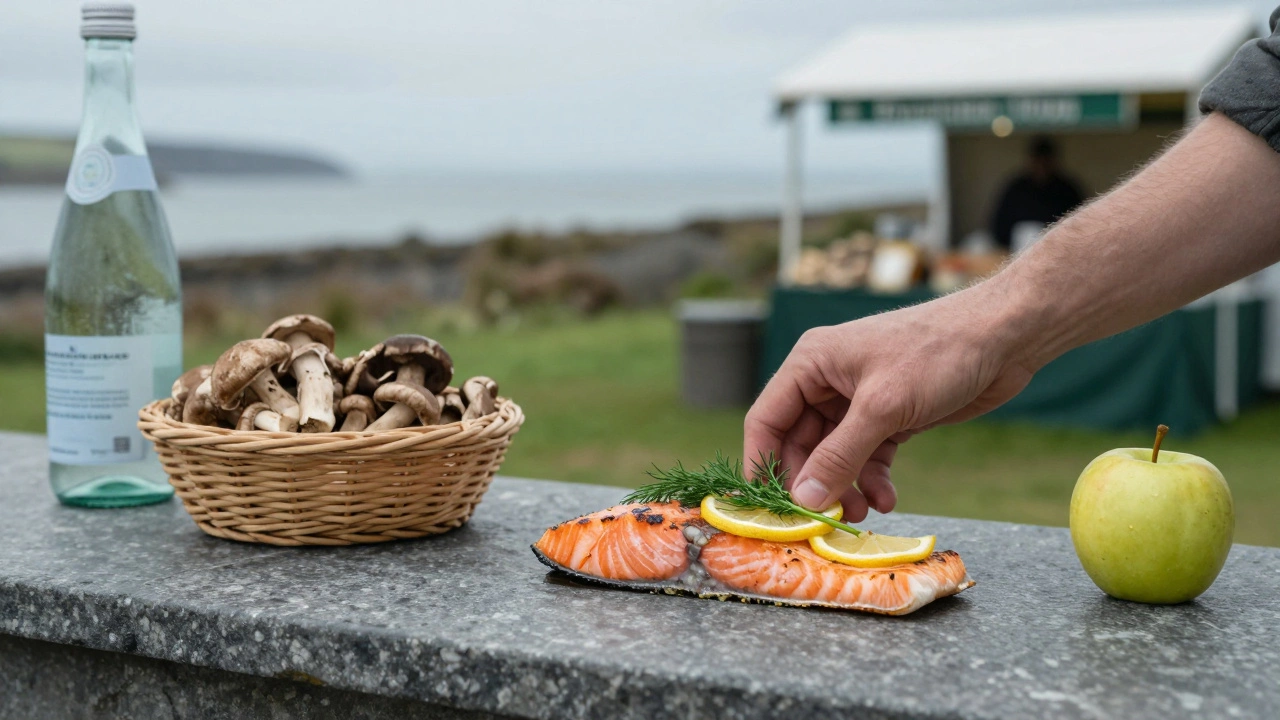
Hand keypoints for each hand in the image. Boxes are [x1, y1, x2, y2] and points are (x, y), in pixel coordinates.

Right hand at [743, 287, 1035, 517]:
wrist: (1005, 337)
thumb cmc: (938, 353)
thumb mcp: (883, 408)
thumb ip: (839, 456)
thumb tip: (804, 499)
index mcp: (812, 363)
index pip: (767, 419)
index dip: (763, 464)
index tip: (770, 508)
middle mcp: (828, 381)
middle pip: (800, 444)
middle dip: (813, 484)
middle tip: (826, 520)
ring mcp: (860, 400)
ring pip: (835, 456)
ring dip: (845, 488)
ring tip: (863, 515)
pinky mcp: (891, 416)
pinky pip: (868, 456)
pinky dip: (873, 480)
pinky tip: (887, 499)